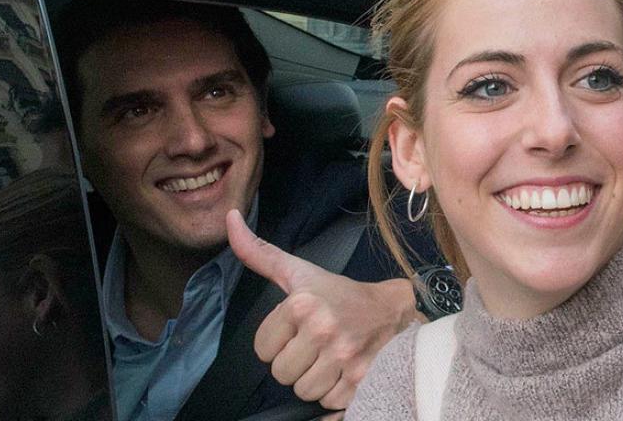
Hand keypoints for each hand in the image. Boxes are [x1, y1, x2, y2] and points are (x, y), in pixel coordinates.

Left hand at [226, 210, 416, 409]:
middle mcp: (323, 330)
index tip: (297, 329)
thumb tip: (229, 219)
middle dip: (295, 362)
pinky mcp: (361, 381)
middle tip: (314, 345)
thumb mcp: (299, 272)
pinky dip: (334, 392)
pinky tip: (343, 370)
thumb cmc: (340, 293)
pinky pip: (328, 402)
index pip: (263, 349)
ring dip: (313, 379)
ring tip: (328, 358)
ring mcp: (344, 358)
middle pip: (281, 373)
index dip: (278, 341)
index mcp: (302, 304)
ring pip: (303, 391)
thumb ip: (259, 253)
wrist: (393, 309)